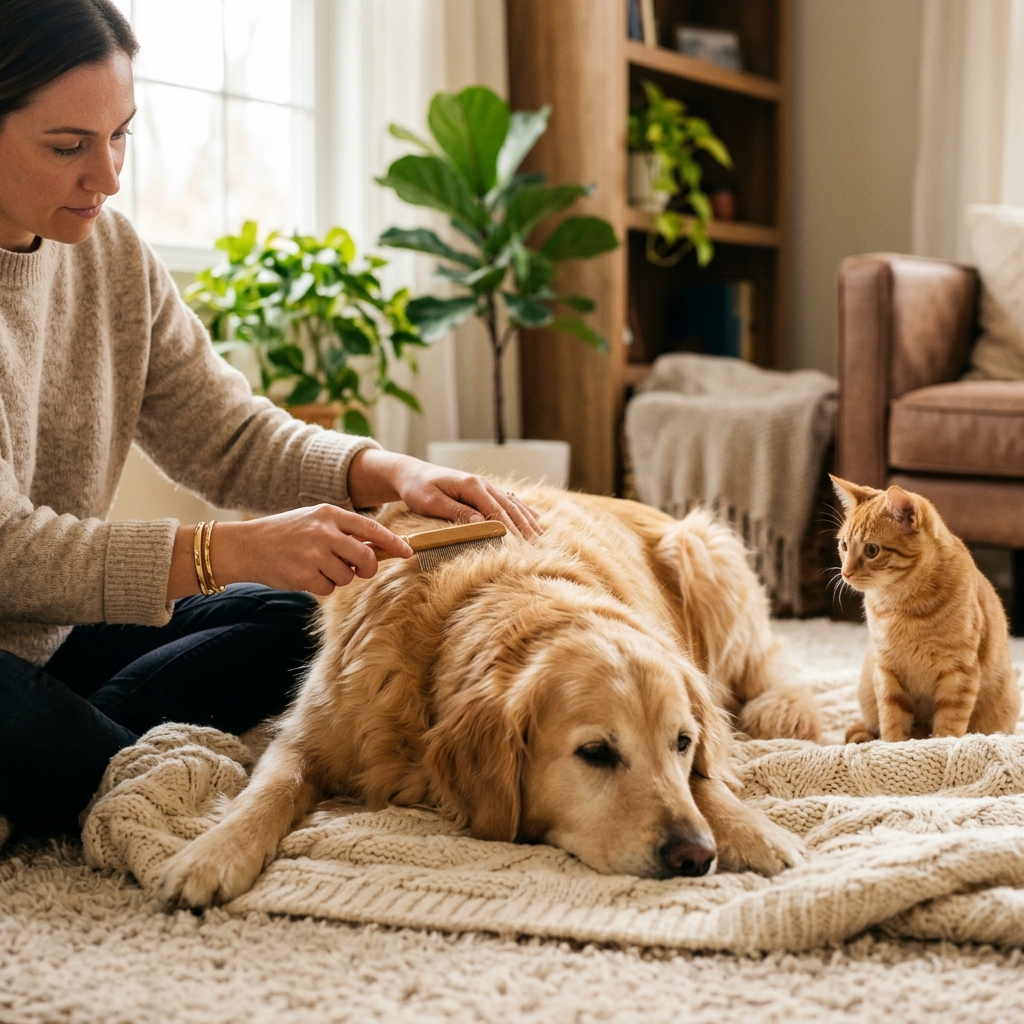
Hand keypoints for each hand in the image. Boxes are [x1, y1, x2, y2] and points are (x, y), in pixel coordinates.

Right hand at [167, 505, 413, 599]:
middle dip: (366, 568)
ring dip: (337, 577)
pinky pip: (329, 589)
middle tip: (356, 569)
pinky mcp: (305, 575)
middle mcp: (325, 532)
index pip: (372, 528)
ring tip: (316, 566)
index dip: (393, 542)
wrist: (246, 546)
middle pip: (366, 558)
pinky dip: (320, 586)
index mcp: (330, 514)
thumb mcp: (315, 521)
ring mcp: (315, 554)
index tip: (408, 552)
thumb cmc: (285, 534)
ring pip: (348, 576)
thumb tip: (377, 548)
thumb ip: (343, 531)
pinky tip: (304, 575)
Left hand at [348, 449, 542, 539]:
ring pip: (512, 503)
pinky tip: (535, 519)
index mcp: (471, 485)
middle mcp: (482, 483)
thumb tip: (482, 523)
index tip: (520, 545)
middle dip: (524, 526)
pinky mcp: (482, 490)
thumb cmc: (417, 489)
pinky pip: (508, 500)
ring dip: (527, 519)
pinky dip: (522, 510)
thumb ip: (457, 512)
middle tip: (537, 546)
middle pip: (509, 507)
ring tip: (541, 536)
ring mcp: (484, 485)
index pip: (496, 510)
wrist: (411, 473)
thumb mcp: (432, 502)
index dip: (509, 528)